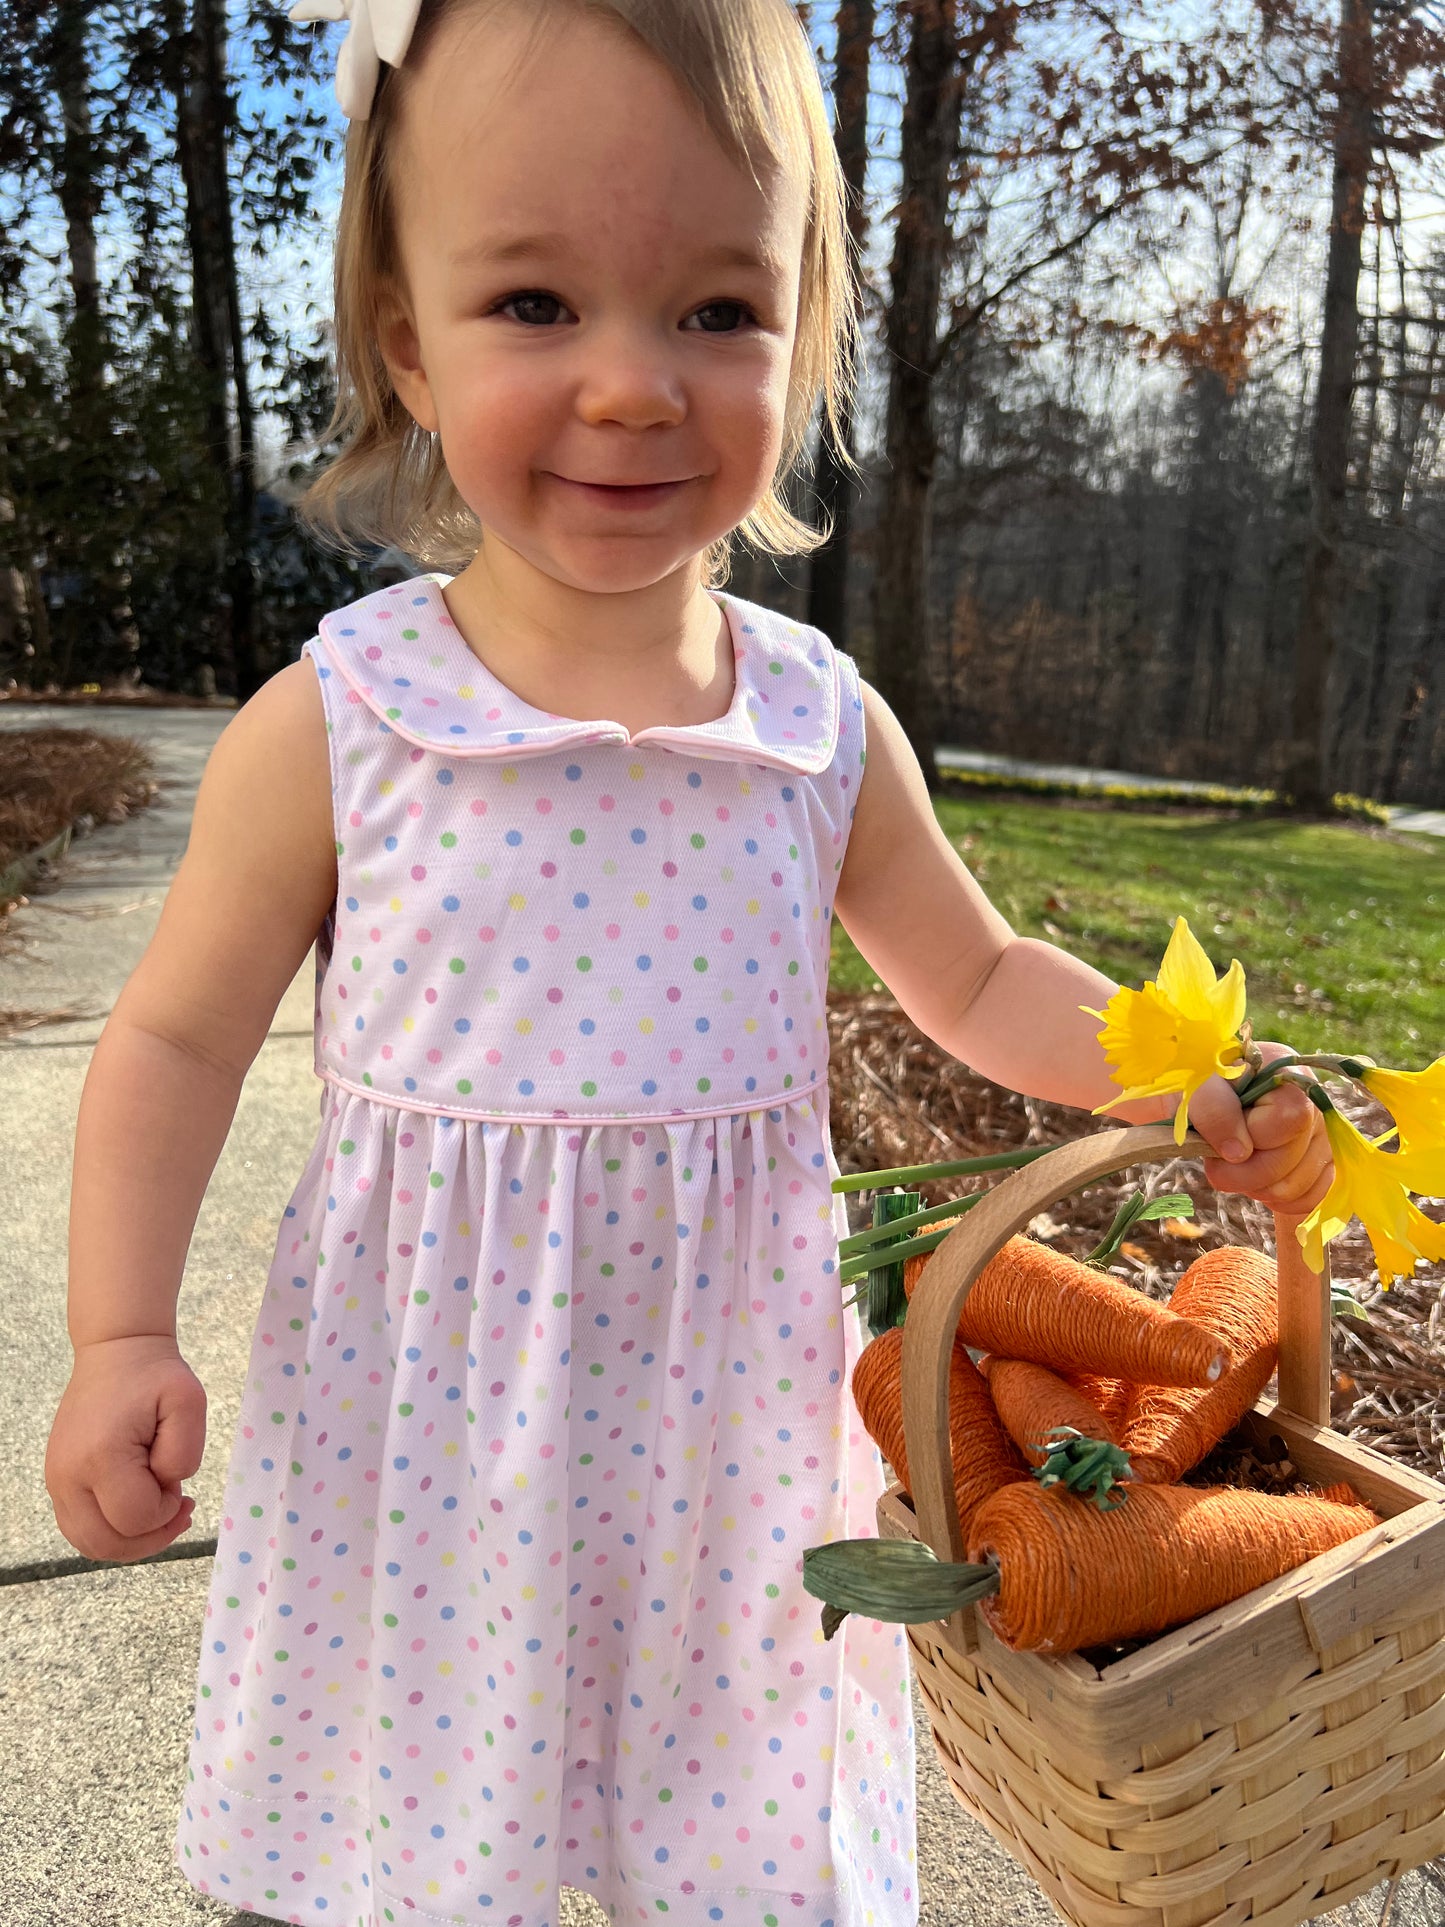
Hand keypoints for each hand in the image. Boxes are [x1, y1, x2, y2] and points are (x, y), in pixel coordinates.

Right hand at [45, 1335, 206, 1563]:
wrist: (114, 1354)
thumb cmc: (154, 1377)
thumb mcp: (189, 1402)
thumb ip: (184, 1454)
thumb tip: (165, 1488)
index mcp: (101, 1457)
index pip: (135, 1519)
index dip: (166, 1513)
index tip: (181, 1486)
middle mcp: (68, 1477)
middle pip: (107, 1544)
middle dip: (151, 1537)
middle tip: (179, 1506)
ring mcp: (57, 1482)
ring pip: (90, 1544)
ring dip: (131, 1541)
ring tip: (160, 1510)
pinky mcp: (57, 1482)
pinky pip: (80, 1529)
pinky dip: (112, 1532)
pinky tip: (138, 1508)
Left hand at [1188, 1041, 1332, 1216]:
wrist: (1200, 1107)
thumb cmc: (1194, 1091)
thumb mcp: (1192, 1088)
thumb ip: (1213, 1108)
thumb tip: (1238, 1152)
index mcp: (1283, 1070)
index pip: (1288, 1117)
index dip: (1250, 1136)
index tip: (1218, 1143)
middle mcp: (1313, 1101)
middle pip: (1290, 1158)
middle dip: (1243, 1171)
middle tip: (1217, 1160)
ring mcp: (1324, 1136)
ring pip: (1296, 1186)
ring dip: (1255, 1186)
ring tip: (1237, 1165)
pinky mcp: (1324, 1167)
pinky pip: (1309, 1200)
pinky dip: (1276, 1200)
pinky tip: (1257, 1181)